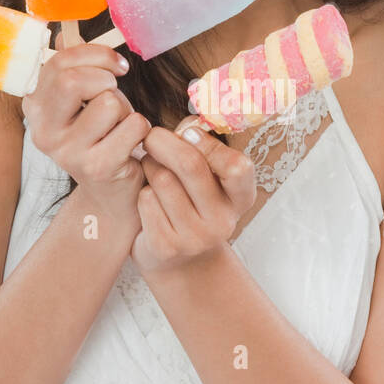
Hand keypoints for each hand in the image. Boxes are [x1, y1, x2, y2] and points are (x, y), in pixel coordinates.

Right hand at [21, 42, 149, 220]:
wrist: (112, 194)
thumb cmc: (100, 139)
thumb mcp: (79, 104)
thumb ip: (70, 69)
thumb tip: (64, 33)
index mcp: (36, 108)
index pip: (59, 62)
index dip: (95, 55)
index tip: (116, 66)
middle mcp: (43, 130)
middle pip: (72, 81)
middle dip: (106, 80)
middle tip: (116, 95)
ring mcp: (67, 152)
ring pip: (109, 102)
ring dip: (127, 110)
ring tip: (121, 127)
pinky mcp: (96, 167)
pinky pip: (132, 126)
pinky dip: (141, 130)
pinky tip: (132, 144)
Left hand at [130, 115, 256, 275]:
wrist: (178, 260)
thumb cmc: (190, 203)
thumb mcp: (207, 180)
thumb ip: (202, 150)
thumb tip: (190, 123)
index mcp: (241, 199)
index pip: (237, 166)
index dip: (209, 143)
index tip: (188, 132)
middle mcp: (224, 221)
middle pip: (191, 166)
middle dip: (165, 143)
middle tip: (151, 136)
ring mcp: (196, 238)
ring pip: (163, 181)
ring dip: (150, 168)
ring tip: (151, 171)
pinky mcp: (167, 247)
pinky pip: (146, 201)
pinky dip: (142, 194)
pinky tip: (147, 200)